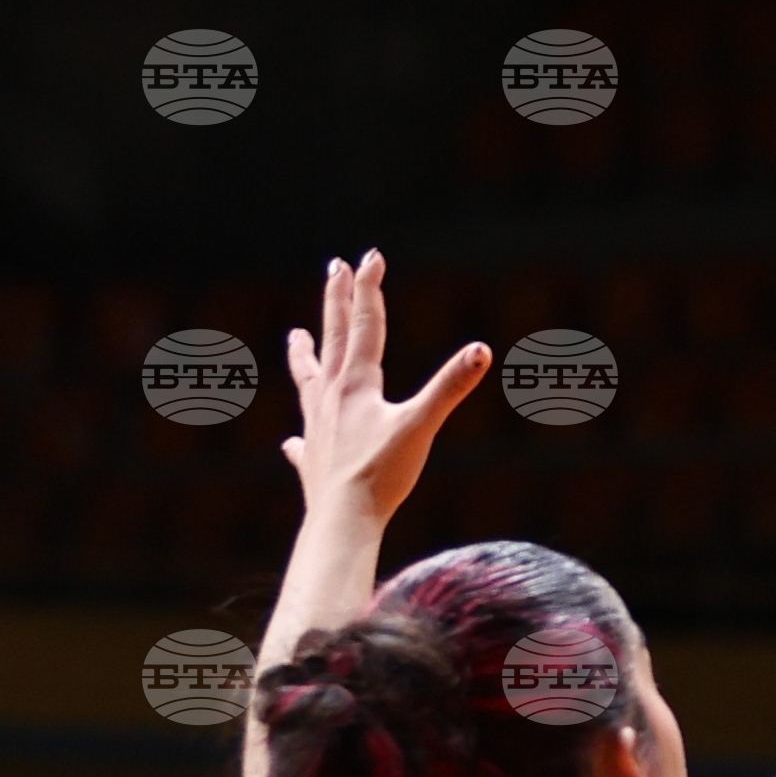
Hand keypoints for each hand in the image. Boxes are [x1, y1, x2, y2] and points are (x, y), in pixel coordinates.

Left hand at [283, 253, 485, 520]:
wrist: (342, 519)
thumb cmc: (382, 472)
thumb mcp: (422, 425)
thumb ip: (450, 386)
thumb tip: (482, 349)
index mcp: (357, 383)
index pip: (365, 325)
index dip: (369, 289)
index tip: (371, 257)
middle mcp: (330, 396)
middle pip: (333, 339)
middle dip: (337, 301)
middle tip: (335, 268)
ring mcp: (316, 426)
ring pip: (307, 380)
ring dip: (303, 355)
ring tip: (294, 336)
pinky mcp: (311, 459)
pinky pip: (301, 440)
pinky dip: (298, 436)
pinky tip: (292, 440)